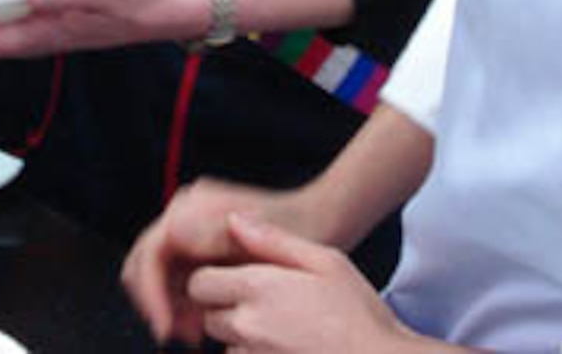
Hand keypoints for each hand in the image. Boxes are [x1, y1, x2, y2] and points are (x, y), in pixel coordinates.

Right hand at [123, 177, 292, 346]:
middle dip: (155, 303)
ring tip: (194, 334)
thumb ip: (212, 236)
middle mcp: (185, 212)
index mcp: (193, 209)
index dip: (151, 294)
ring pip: (157, 274)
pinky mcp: (198, 242)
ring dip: (168, 307)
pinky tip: (203, 322)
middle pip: (144, 263)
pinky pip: (175, 275)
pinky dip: (181, 302)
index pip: (151, 253)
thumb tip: (174, 233)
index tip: (165, 327)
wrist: (322, 219)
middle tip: (177, 335)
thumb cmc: (299, 230)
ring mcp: (190, 226)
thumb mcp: (261, 243)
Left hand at [186, 214, 440, 353]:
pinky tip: (287, 349)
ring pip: (226, 348)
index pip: (200, 283)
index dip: (214, 280)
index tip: (234, 281)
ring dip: (242, 341)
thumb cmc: (361, 315)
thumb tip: (235, 221)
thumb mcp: (327, 261)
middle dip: (226, 311)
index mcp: (259, 289)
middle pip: (209, 317)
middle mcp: (248, 327)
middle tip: (264, 308)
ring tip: (283, 333)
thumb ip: (274, 239)